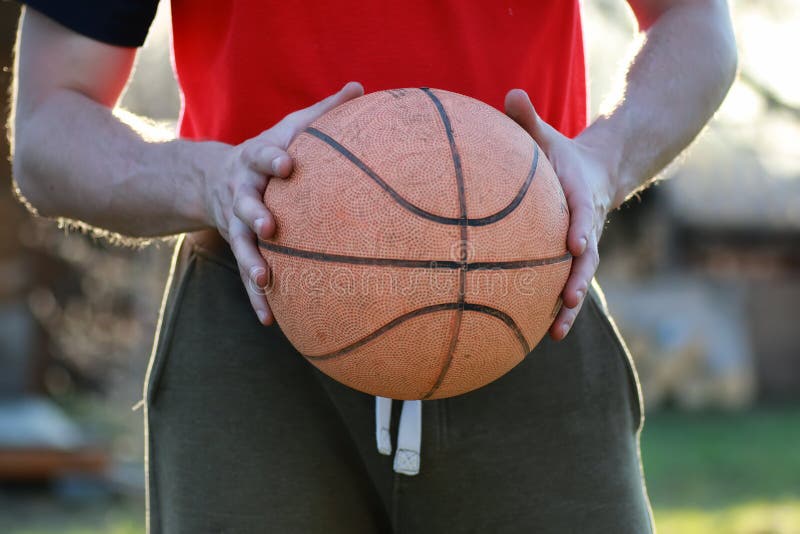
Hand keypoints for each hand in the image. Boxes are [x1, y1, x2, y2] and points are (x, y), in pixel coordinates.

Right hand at [204, 82, 363, 324]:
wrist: (211, 178)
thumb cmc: (269, 151)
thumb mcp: (290, 127)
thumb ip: (323, 112)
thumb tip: (360, 86)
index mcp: (256, 159)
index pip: (263, 154)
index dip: (272, 158)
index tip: (287, 163)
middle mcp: (241, 191)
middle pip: (244, 202)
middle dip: (253, 214)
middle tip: (269, 227)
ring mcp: (234, 223)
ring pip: (240, 244)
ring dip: (250, 263)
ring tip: (264, 281)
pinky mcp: (237, 246)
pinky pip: (246, 274)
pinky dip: (256, 297)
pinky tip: (270, 320)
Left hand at [505, 89, 616, 340]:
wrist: (596, 174)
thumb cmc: (562, 156)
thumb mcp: (549, 136)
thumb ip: (529, 120)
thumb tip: (510, 94)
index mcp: (582, 197)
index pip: (585, 213)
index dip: (582, 228)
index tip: (577, 244)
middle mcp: (587, 228)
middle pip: (587, 259)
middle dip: (579, 280)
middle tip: (568, 300)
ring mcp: (583, 249)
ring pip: (579, 281)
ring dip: (569, 307)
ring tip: (555, 333)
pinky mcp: (573, 262)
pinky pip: (566, 286)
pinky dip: (557, 310)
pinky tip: (539, 335)